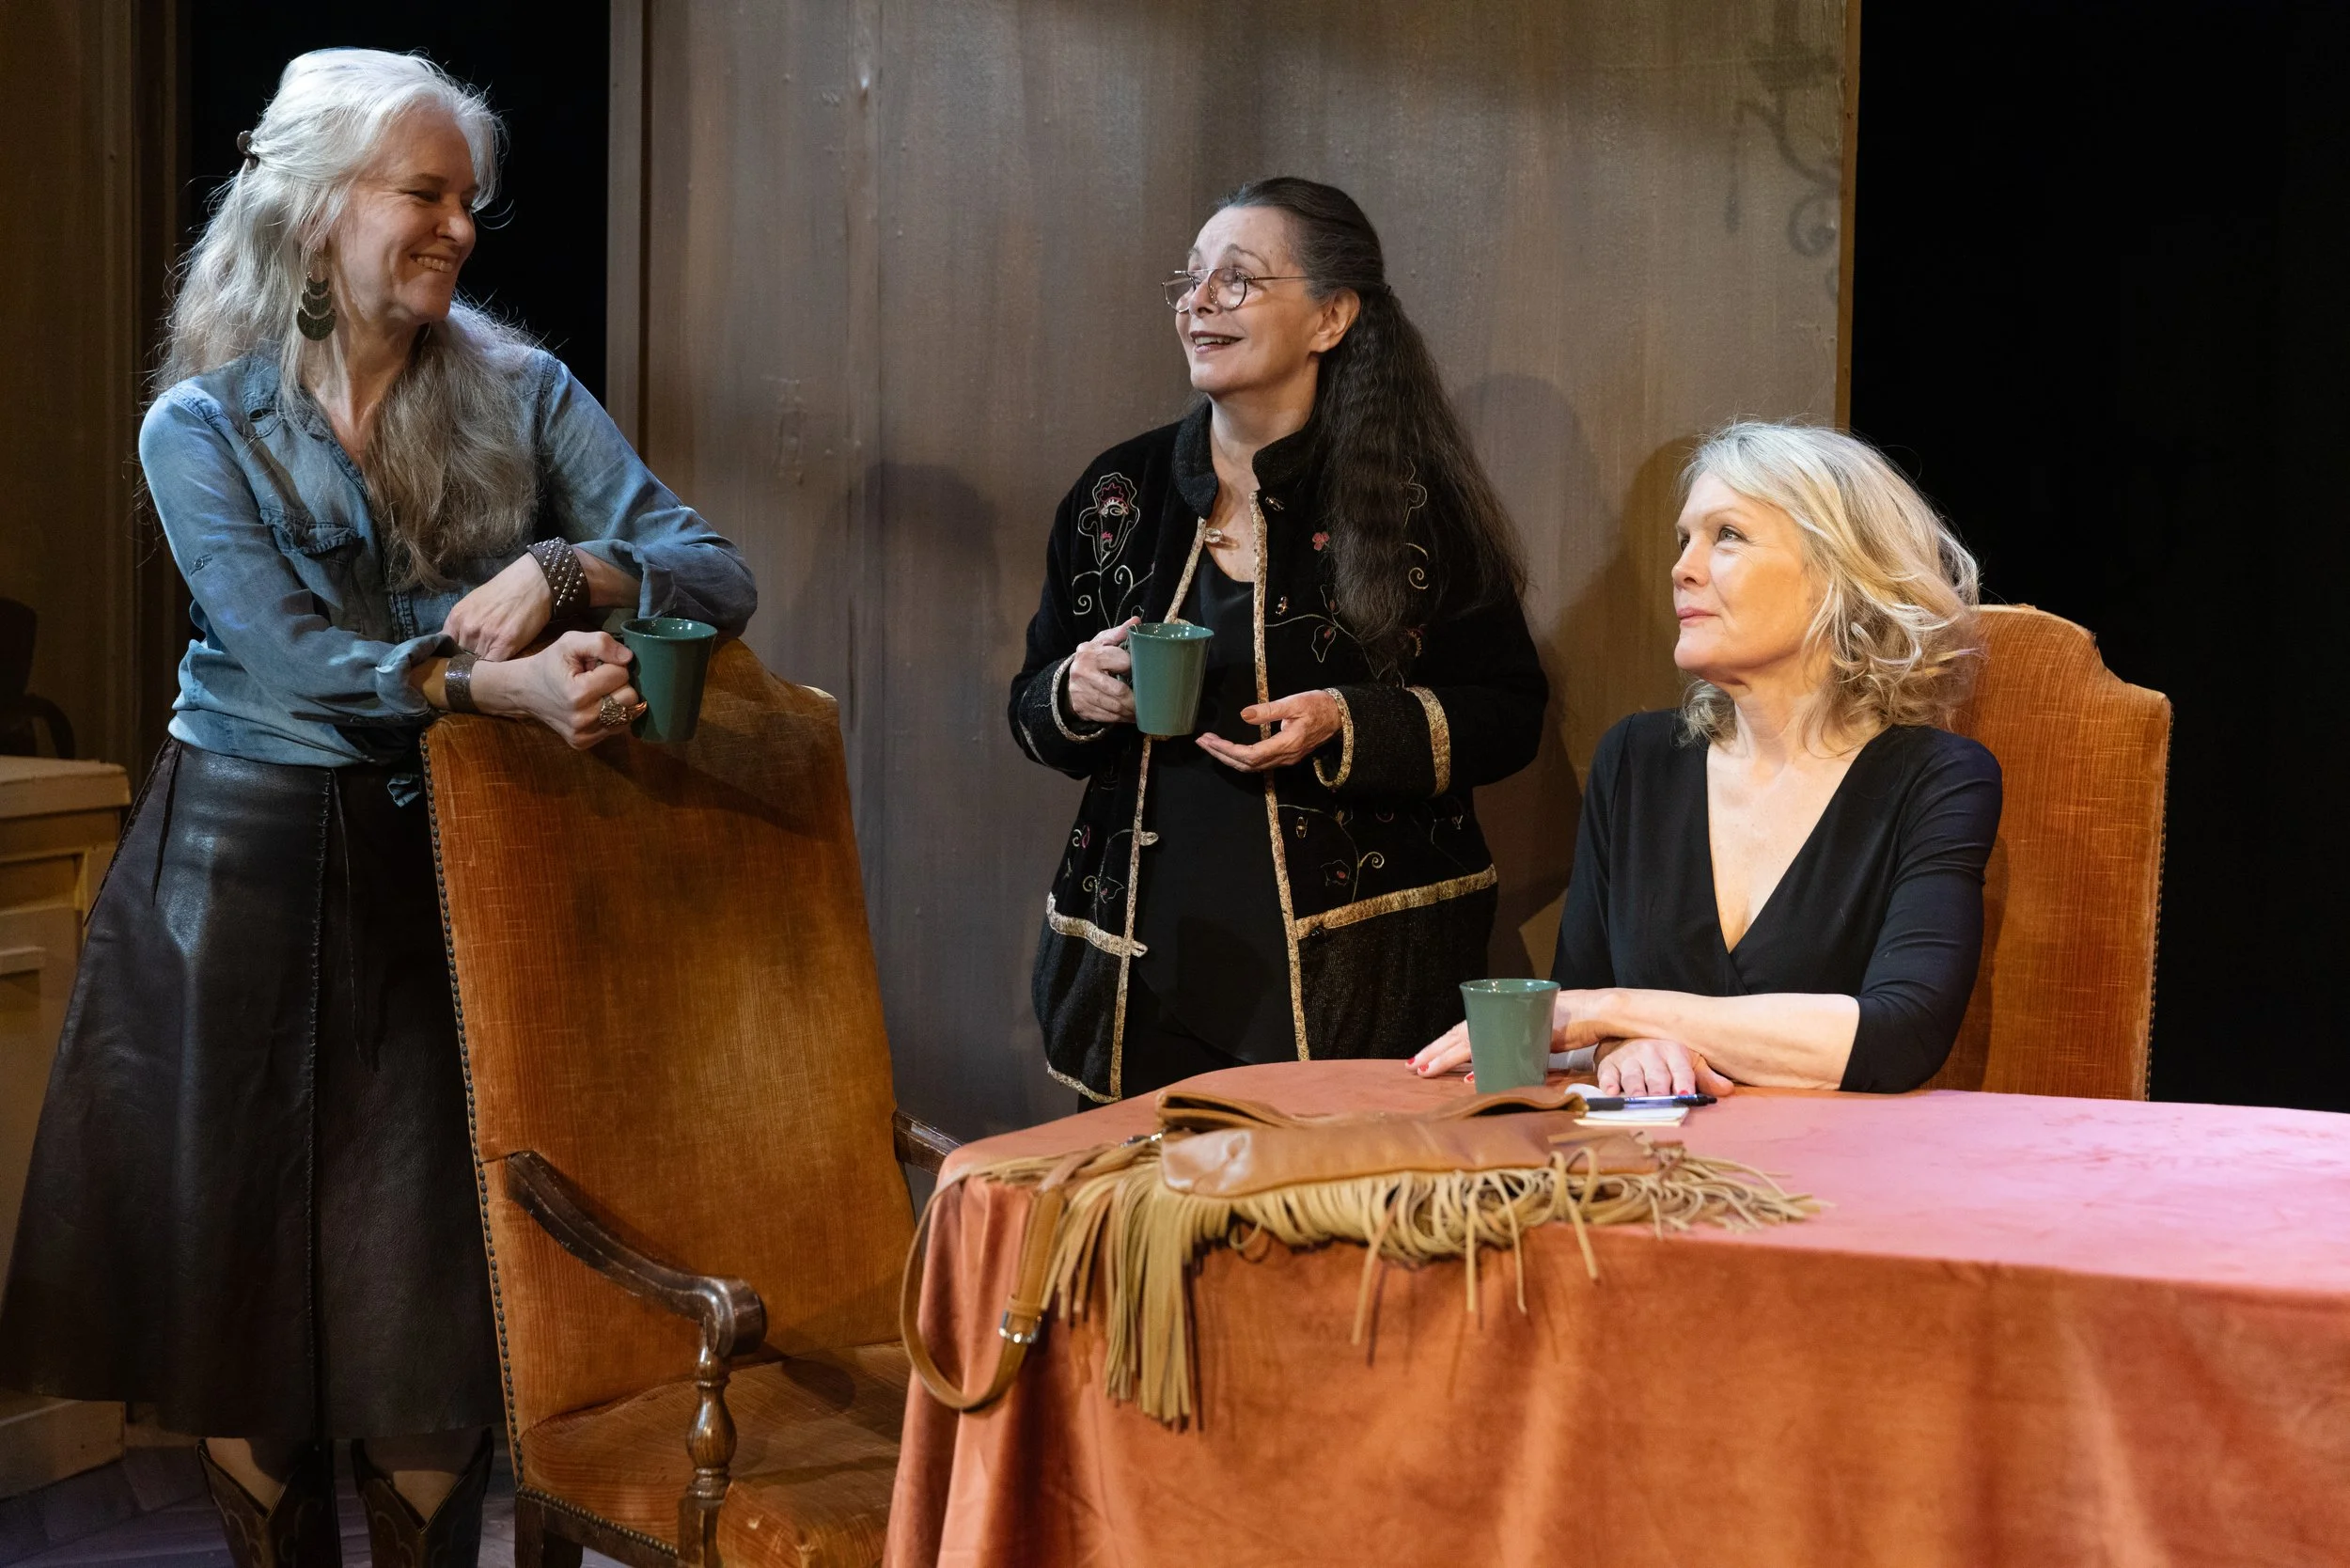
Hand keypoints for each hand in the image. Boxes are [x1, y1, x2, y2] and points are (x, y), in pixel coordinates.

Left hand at [444, 552, 554, 660]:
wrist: (532, 582)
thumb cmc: (505, 590)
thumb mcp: (473, 604)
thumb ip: (463, 624)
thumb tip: (458, 645)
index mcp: (456, 617)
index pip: (447, 648)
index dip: (455, 655)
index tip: (464, 657)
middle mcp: (468, 628)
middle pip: (463, 658)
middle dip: (471, 660)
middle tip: (484, 658)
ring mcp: (486, 637)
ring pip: (479, 664)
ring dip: (486, 665)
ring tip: (496, 660)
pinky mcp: (506, 644)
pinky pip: (495, 666)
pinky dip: (498, 668)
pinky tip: (503, 663)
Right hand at [473, 630, 639, 748]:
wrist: (524, 690)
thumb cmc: (550, 664)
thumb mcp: (569, 642)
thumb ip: (600, 643)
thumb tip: (628, 658)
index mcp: (577, 693)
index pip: (621, 675)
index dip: (611, 665)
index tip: (594, 666)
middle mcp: (581, 719)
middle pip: (630, 697)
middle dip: (618, 683)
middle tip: (598, 679)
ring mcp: (583, 735)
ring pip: (628, 714)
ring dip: (617, 699)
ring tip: (595, 692)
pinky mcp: (584, 743)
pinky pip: (618, 727)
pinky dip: (612, 714)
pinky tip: (594, 705)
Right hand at [1067, 619, 1138, 724]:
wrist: (1069, 678)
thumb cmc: (1093, 657)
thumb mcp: (1103, 642)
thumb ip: (1119, 633)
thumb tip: (1137, 621)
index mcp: (1090, 653)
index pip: (1122, 662)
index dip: (1136, 669)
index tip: (1146, 674)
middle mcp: (1082, 672)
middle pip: (1118, 691)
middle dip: (1136, 699)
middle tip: (1149, 701)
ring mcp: (1080, 692)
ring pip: (1114, 707)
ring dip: (1131, 712)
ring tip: (1142, 711)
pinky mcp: (1082, 708)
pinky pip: (1107, 717)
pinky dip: (1121, 718)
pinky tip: (1130, 716)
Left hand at [1196, 690, 1341, 772]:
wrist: (1340, 717)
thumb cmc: (1318, 706)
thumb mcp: (1294, 702)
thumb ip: (1268, 710)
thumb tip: (1245, 715)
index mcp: (1286, 744)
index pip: (1250, 754)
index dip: (1227, 749)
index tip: (1211, 739)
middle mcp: (1284, 757)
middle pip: (1246, 765)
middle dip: (1222, 754)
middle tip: (1202, 742)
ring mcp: (1285, 759)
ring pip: (1251, 767)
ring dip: (1228, 758)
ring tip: (1211, 746)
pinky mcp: (1286, 756)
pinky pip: (1258, 764)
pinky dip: (1240, 758)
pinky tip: (1229, 750)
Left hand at [1408, 989, 1635, 1079]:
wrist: (1597, 1013)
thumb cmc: (1568, 1024)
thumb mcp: (1531, 1037)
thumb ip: (1509, 1049)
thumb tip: (1480, 1072)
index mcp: (1502, 1014)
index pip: (1465, 1029)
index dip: (1443, 1043)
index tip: (1423, 1058)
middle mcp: (1504, 1014)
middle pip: (1461, 1033)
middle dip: (1435, 1051)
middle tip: (1414, 1066)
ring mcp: (1514, 1021)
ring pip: (1472, 1039)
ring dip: (1447, 1057)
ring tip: (1426, 1069)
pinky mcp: (1527, 1033)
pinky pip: (1500, 1049)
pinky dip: (1482, 1063)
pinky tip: (1467, 1077)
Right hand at [1593, 1038, 1736, 1097]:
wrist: (1629, 1038)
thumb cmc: (1664, 1056)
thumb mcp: (1688, 1061)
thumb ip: (1706, 1077)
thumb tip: (1727, 1089)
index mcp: (1674, 1052)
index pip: (1681, 1069)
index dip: (1683, 1081)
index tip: (1685, 1094)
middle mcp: (1650, 1053)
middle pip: (1656, 1075)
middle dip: (1658, 1089)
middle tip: (1661, 1100)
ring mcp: (1628, 1058)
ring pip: (1633, 1076)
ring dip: (1635, 1089)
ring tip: (1638, 1099)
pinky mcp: (1609, 1065)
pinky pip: (1608, 1075)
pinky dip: (1609, 1084)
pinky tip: (1611, 1092)